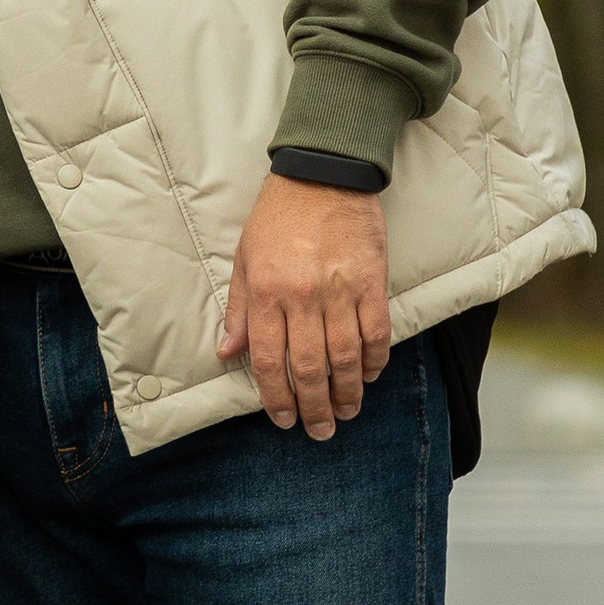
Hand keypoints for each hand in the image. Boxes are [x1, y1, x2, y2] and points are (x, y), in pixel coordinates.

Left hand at [219, 175, 391, 438]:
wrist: (323, 173)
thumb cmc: (278, 217)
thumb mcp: (245, 259)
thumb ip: (239, 310)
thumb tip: (227, 353)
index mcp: (266, 292)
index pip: (269, 359)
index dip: (275, 396)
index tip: (282, 418)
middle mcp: (302, 297)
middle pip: (309, 367)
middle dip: (314, 406)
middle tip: (320, 431)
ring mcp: (340, 290)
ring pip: (345, 357)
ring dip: (346, 392)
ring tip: (346, 412)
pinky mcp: (372, 281)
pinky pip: (376, 332)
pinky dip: (375, 360)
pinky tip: (369, 376)